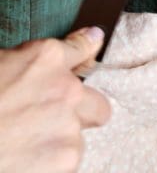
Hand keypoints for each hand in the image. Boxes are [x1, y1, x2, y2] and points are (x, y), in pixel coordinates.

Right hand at [0, 26, 110, 172]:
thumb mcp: (0, 63)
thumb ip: (32, 63)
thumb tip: (54, 57)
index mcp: (47, 58)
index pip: (83, 47)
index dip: (86, 49)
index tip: (92, 44)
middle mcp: (66, 88)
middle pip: (99, 105)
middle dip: (82, 115)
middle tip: (53, 123)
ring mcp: (69, 125)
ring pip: (77, 140)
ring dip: (57, 144)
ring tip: (23, 146)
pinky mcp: (66, 159)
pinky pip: (66, 164)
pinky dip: (49, 166)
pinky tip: (24, 162)